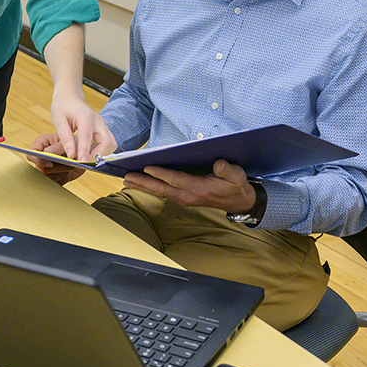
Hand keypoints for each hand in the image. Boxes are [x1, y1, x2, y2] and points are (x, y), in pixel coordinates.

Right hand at [27, 132, 87, 184]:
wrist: (83, 152)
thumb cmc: (76, 141)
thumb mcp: (69, 140)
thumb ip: (57, 147)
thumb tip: (46, 152)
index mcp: (41, 143)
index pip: (31, 153)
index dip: (38, 160)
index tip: (51, 164)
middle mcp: (41, 156)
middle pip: (40, 169)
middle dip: (56, 169)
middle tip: (70, 165)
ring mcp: (46, 167)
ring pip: (48, 177)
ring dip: (62, 174)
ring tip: (72, 167)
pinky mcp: (53, 175)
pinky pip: (55, 182)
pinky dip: (64, 178)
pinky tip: (70, 171)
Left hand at [49, 89, 116, 161]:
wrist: (69, 97)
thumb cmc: (63, 106)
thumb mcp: (59, 121)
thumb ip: (65, 138)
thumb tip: (72, 155)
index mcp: (85, 117)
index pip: (87, 137)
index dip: (85, 151)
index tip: (82, 162)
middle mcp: (98, 121)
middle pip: (107, 142)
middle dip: (98, 155)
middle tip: (84, 162)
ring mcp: (103, 125)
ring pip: (111, 144)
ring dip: (102, 154)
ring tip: (87, 158)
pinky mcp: (103, 129)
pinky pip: (108, 143)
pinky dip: (102, 151)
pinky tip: (90, 153)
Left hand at [123, 159, 255, 213]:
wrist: (239, 202)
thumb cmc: (235, 186)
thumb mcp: (236, 175)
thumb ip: (227, 170)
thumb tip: (218, 164)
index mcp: (199, 189)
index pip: (176, 180)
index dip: (162, 174)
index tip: (147, 168)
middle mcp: (188, 196)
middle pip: (162, 189)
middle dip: (143, 182)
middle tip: (127, 176)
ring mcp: (185, 199)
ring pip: (160, 192)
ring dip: (143, 186)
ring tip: (127, 180)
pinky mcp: (183, 198)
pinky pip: (164, 193)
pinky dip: (151, 188)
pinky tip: (141, 184)